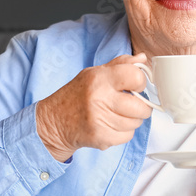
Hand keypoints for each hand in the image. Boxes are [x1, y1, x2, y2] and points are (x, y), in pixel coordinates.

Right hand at [36, 53, 153, 161]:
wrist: (53, 122)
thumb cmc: (77, 95)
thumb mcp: (95, 73)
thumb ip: (120, 64)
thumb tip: (142, 58)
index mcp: (100, 78)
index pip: (135, 76)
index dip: (141, 82)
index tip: (136, 86)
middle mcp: (99, 98)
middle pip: (141, 106)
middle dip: (141, 107)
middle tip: (132, 105)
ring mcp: (99, 119)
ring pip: (136, 123)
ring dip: (131, 120)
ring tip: (117, 115)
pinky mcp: (100, 137)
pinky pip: (128, 136)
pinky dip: (123, 133)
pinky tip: (111, 125)